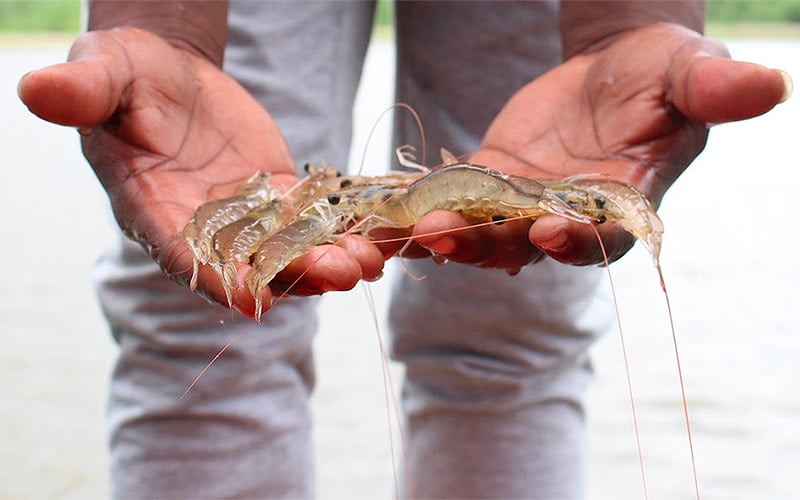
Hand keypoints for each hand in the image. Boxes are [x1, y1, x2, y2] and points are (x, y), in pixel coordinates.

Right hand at [18, 27, 383, 316]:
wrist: (170, 76)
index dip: (214, 277)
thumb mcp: (104, 74)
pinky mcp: (277, 199)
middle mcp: (201, 226)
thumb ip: (82, 90)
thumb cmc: (127, 75)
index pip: (181, 252)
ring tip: (369, 262)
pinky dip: (339, 232)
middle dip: (295, 273)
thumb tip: (36, 89)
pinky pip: (311, 222)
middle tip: (340, 275)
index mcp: (152, 207)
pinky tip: (376, 238)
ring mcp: (244, 218)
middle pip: (249, 263)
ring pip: (288, 250)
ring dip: (328, 259)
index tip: (252, 299)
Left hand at [412, 23, 788, 268]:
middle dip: (493, 245)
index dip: (580, 241)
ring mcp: (528, 204)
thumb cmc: (661, 72)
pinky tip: (392, 218)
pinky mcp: (494, 182)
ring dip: (452, 236)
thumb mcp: (687, 73)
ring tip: (416, 231)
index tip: (550, 233)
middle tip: (452, 239)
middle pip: (531, 245)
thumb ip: (713, 89)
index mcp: (625, 204)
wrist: (615, 69)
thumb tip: (769, 84)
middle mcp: (573, 216)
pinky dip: (428, 211)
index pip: (605, 237)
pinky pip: (459, 201)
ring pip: (488, 232)